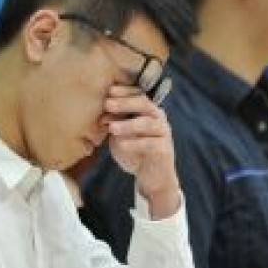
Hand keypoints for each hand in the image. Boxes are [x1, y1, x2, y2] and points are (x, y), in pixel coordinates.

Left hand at [102, 85, 179, 218]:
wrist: (150, 176)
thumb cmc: (133, 150)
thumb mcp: (118, 135)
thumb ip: (113, 123)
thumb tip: (103, 114)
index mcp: (147, 110)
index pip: (137, 94)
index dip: (124, 91)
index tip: (108, 90)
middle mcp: (157, 118)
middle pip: (144, 104)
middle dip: (125, 103)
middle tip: (107, 104)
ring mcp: (163, 133)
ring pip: (149, 124)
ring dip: (129, 125)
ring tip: (112, 128)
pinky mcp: (165, 149)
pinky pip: (151, 144)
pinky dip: (136, 144)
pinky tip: (122, 145)